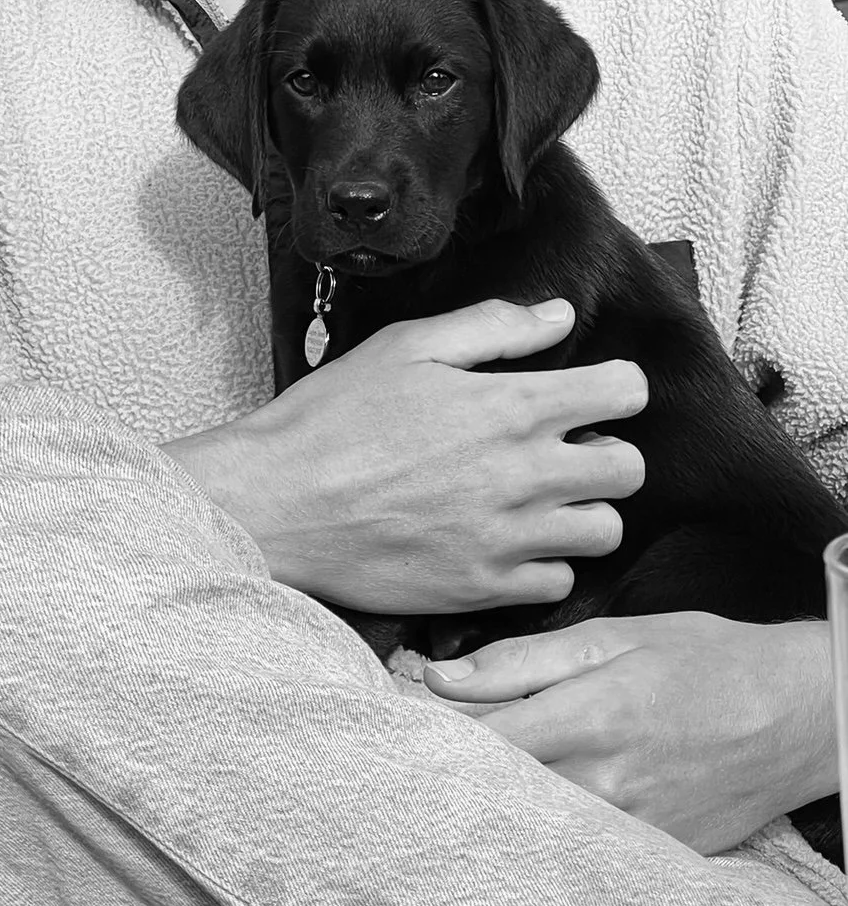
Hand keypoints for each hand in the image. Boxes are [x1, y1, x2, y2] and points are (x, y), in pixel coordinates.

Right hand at [162, 297, 646, 614]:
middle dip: (607, 451)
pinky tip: (509, 541)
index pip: (624, 391)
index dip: (615, 385)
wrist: (275, 504)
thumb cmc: (333, 417)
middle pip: (630, 469)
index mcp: (509, 405)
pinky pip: (558, 584)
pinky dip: (545, 563)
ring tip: (541, 499)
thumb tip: (558, 315)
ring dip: (582, 511)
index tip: (591, 392)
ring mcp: (504, 538)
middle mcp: (521, 473)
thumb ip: (492, 326)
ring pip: (603, 530)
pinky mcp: (481, 589)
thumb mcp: (406, 346)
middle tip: (565, 449)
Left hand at [423, 612, 838, 852]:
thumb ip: (522, 659)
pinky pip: (573, 837)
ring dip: (494, 787)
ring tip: (479, 755)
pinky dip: (543, 812)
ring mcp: (628, 827)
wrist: (796, 714)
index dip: (429, 727)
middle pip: (495, 783)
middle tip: (425, 732)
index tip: (400, 709)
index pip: (478, 739)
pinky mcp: (649, 852)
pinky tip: (535, 786)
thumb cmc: (705, 659)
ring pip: (528, 815)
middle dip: (454, 758)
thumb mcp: (613, 635)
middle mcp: (604, 782)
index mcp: (590, 716)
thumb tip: (439, 676)